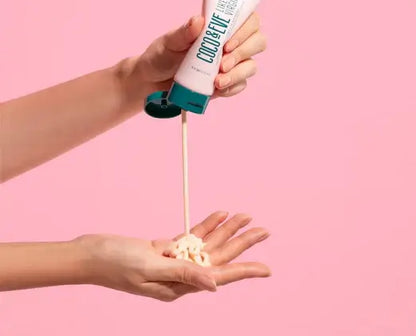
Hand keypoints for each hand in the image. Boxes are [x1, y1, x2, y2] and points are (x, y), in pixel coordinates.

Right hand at [78, 211, 269, 301]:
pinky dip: (206, 225)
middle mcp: (181, 276)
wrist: (92, 254)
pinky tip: (220, 215)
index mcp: (179, 286)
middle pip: (219, 257)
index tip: (267, 269)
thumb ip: (183, 274)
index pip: (219, 276)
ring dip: (227, 229)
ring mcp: (175, 261)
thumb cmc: (115, 264)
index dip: (244, 270)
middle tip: (264, 230)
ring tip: (246, 216)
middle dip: (242, 243)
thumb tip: (215, 285)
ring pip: (208, 244)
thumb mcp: (149, 268)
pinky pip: (192, 236)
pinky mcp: (167, 249)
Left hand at [119, 13, 266, 98]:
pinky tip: (217, 89)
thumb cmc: (162, 55)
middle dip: (243, 53)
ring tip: (217, 82)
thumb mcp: (168, 42)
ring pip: (251, 66)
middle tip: (222, 64)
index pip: (248, 18)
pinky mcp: (228, 83)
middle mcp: (231, 43)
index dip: (246, 28)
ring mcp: (232, 64)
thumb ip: (183, 32)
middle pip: (258, 41)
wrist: (153, 81)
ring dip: (238, 74)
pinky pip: (241, 85)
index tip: (227, 43)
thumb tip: (198, 20)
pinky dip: (232, 88)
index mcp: (220, 26)